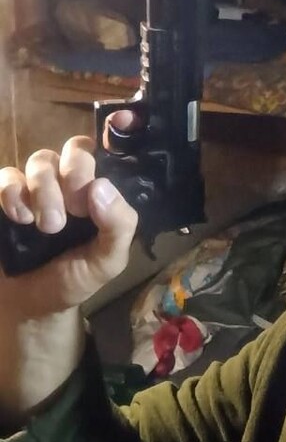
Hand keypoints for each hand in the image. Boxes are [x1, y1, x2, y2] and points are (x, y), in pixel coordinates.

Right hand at [0, 134, 137, 421]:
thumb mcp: (107, 260)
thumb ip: (118, 225)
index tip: (113, 135)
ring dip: (46, 192)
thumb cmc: (72, 279)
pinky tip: (20, 219)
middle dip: (76, 176)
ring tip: (47, 227)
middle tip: (75, 211)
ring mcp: (34, 187)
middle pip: (74, 150)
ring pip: (41, 160)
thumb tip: (101, 187)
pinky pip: (6, 176)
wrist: (30, 306)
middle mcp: (68, 182)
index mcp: (98, 192)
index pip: (106, 153)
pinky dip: (13, 193)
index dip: (110, 140)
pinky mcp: (3, 198)